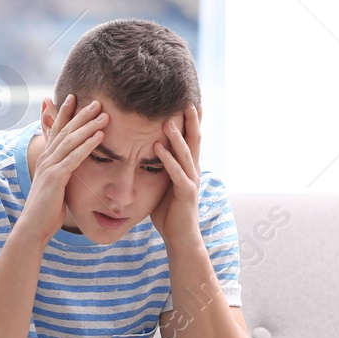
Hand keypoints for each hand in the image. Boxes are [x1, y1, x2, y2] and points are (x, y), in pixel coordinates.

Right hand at [20, 95, 104, 238]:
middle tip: (96, 101)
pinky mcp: (55, 178)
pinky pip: (74, 158)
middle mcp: (46, 158)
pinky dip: (87, 145)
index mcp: (46, 159)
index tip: (74, 98)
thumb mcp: (55, 186)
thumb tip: (69, 169)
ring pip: (70, 140)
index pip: (56, 130)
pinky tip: (99, 136)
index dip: (64, 113)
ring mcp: (49, 167)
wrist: (33, 227)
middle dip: (80, 114)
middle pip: (65, 130)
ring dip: (88, 126)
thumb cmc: (47, 210)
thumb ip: (61, 173)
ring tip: (103, 114)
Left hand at [149, 103, 202, 244]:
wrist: (180, 238)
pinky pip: (176, 173)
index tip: (186, 101)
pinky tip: (158, 147)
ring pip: (186, 153)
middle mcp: (193, 171)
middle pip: (194, 140)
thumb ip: (158, 171)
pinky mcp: (186, 194)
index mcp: (188, 167)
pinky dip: (167, 159)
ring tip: (167, 119)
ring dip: (176, 136)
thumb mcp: (162, 186)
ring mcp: (191, 181)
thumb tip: (143, 156)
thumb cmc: (169, 214)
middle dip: (191, 120)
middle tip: (186, 99)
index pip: (190, 139)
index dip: (190, 120)